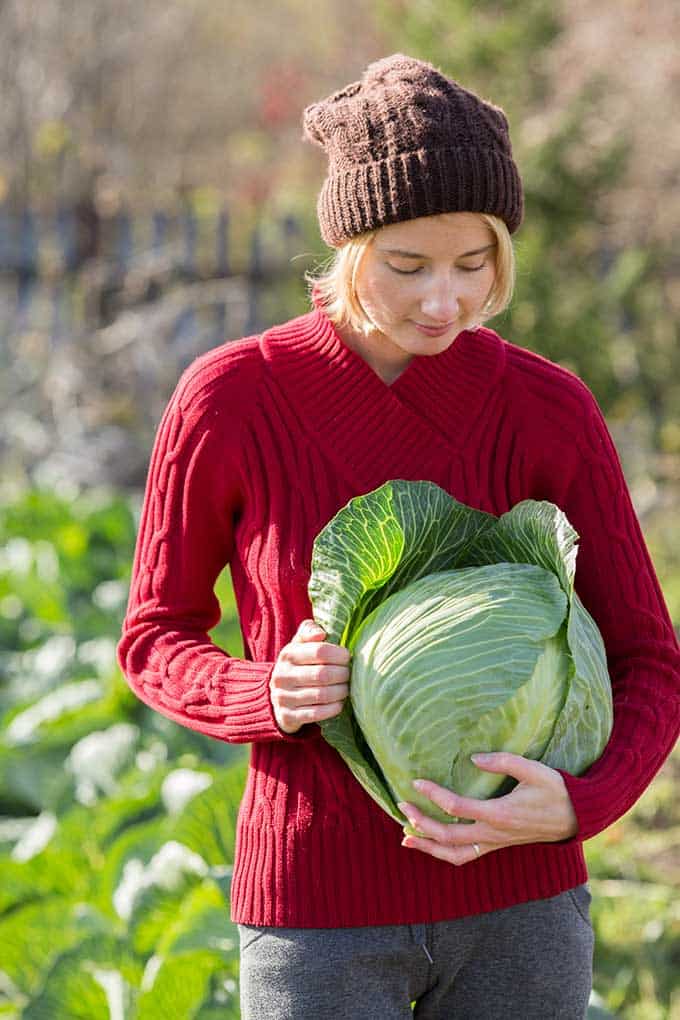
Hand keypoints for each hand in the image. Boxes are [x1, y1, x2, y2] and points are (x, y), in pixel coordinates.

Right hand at [270, 619, 350, 733]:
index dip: (339, 654)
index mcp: (287, 654)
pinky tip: (339, 703)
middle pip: (323, 674)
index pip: (319, 651)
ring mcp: (284, 697)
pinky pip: (316, 713)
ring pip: (321, 695)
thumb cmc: (297, 665)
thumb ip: (309, 631)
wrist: (275, 697)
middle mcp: (282, 675)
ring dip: (340, 692)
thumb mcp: (298, 645)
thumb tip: (321, 634)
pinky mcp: (288, 716)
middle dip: (343, 674)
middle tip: (349, 674)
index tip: (347, 657)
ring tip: (346, 688)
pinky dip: (333, 708)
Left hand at [398, 752, 577, 865]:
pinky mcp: (497, 845)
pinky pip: (466, 856)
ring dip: (428, 846)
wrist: (575, 817)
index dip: (433, 795)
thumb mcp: (534, 769)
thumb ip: (503, 762)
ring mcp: (495, 843)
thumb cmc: (555, 790)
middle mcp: (494, 833)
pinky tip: (430, 845)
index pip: (456, 808)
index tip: (416, 781)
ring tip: (405, 837)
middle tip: (402, 805)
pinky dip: (444, 853)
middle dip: (421, 822)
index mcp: (499, 813)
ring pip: (454, 854)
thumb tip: (473, 759)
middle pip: (448, 835)